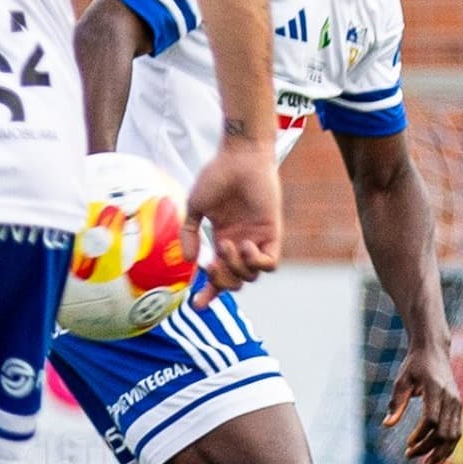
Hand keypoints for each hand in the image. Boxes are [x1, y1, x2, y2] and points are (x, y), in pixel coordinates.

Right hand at [183, 140, 283, 293]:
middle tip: (211, 266)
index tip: (196, 304)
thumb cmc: (216, 177)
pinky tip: (244, 245)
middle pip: (236, 282)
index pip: (218, 274)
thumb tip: (190, 261)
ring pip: (251, 276)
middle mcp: (241, 243)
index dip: (209, 292)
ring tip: (226, 244)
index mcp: (223, 238)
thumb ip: (189, 234)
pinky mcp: (272, 234)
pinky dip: (255, 261)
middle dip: (222, 281)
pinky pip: (269, 263)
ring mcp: (257, 239)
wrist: (239, 158)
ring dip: (236, 267)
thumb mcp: (195, 208)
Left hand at [383, 336, 462, 463]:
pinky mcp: (459, 406)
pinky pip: (457, 430)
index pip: (431, 419)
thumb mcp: (401, 381)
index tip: (407, 444)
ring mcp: (457, 403)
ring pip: (454, 434)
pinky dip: (449, 445)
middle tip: (409, 456)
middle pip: (444, 431)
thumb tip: (387, 425)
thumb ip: (396, 403)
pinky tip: (437, 455)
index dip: (420, 435)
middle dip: (428, 448)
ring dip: (441, 452)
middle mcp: (450, 398)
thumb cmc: (414, 365)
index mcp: (435, 389)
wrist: (434, 351)